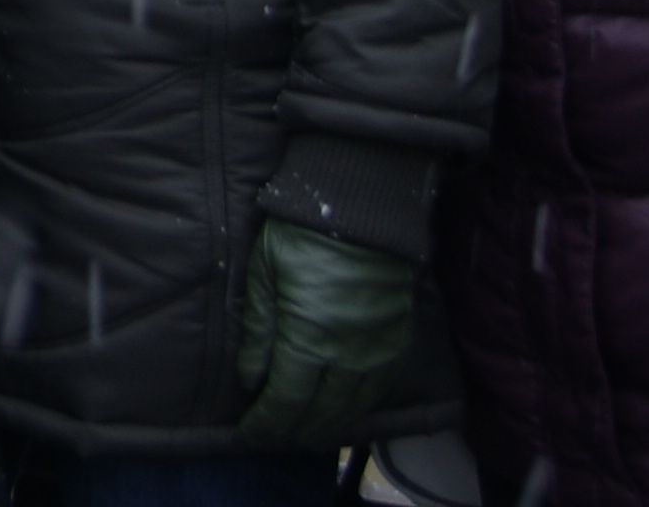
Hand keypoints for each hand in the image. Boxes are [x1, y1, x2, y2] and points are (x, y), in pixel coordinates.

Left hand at [233, 217, 419, 446]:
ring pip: (353, 409)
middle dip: (294, 432)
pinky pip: (378, 391)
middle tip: (273, 437)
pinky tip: (343, 411)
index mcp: (308, 340)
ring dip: (327, 427)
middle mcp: (347, 357)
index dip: (266, 424)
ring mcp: (378, 353)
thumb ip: (258, 331)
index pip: (285, 401)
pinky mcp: (399, 342)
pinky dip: (357, 409)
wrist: (363, 211)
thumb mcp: (264, 274)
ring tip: (305, 434)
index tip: (250, 434)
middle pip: (320, 414)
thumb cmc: (301, 235)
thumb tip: (250, 379)